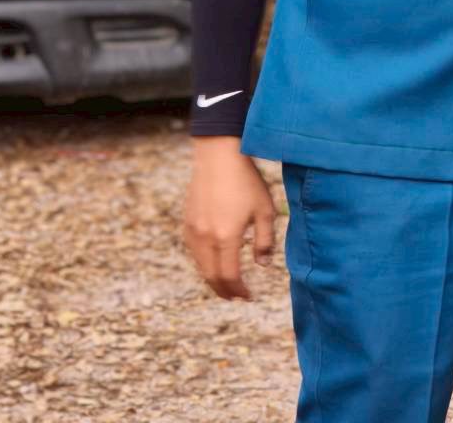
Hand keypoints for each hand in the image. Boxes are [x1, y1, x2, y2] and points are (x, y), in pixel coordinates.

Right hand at [184, 136, 276, 300]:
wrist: (219, 155)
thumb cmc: (246, 180)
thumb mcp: (265, 209)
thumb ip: (264, 240)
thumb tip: (262, 264)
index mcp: (227, 236)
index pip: (230, 276)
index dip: (239, 291)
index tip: (248, 296)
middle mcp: (207, 237)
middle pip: (212, 276)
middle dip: (224, 291)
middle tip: (235, 297)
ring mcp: (194, 230)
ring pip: (201, 265)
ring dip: (213, 279)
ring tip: (225, 284)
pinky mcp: (188, 222)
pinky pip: (194, 251)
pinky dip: (204, 263)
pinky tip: (215, 262)